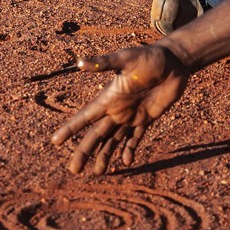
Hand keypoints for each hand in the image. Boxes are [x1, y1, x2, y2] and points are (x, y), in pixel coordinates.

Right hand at [50, 45, 189, 174]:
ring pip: (114, 140)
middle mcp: (117, 109)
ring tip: (98, 173)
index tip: (55, 142)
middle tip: (74, 170)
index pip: (85, 117)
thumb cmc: (149, 56)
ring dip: (105, 156)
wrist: (174, 61)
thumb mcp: (126, 58)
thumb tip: (80, 62)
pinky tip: (127, 162)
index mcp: (108, 98)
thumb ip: (104, 63)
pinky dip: (130, 149)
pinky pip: (135, 137)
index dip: (70, 129)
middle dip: (84, 152)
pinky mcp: (147, 118)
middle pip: (96, 135)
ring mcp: (132, 115)